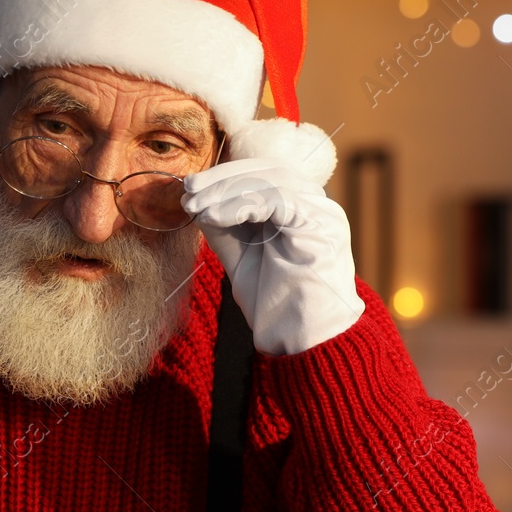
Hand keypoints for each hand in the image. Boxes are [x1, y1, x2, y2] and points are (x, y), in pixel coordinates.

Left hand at [182, 156, 363, 355]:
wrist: (303, 340)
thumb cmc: (276, 304)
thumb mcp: (241, 256)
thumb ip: (225, 227)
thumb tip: (197, 200)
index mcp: (301, 209)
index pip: (263, 174)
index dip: (225, 176)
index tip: (190, 189)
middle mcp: (316, 206)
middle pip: (268, 170)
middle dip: (222, 178)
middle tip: (188, 191)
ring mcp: (323, 213)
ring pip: (272, 180)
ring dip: (226, 191)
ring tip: (196, 207)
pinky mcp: (322, 225)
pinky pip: (278, 199)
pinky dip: (240, 204)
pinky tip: (212, 218)